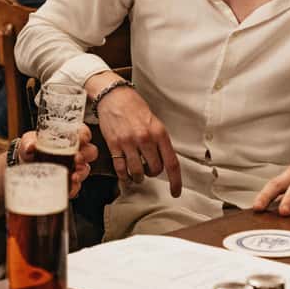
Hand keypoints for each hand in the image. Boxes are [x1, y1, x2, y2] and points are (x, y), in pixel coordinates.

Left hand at [18, 126, 98, 197]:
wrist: (24, 167)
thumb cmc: (31, 149)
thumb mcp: (28, 141)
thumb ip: (28, 142)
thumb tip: (30, 146)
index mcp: (68, 138)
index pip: (83, 132)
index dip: (85, 134)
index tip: (82, 138)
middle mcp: (75, 152)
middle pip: (90, 152)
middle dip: (86, 155)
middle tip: (77, 158)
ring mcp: (74, 168)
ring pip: (86, 169)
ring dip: (81, 172)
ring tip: (73, 176)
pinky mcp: (70, 182)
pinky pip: (77, 186)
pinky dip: (73, 188)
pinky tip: (68, 188)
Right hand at [94, 82, 181, 196]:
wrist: (114, 96)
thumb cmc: (134, 108)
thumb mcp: (154, 121)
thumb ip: (159, 141)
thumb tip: (164, 160)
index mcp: (159, 133)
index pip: (171, 162)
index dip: (175, 181)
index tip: (175, 192)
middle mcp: (145, 138)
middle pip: (155, 170)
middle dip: (153, 173)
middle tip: (149, 169)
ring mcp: (129, 142)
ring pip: (137, 172)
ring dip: (138, 177)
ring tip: (137, 173)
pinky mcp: (114, 145)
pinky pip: (121, 169)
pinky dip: (124, 176)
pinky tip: (125, 174)